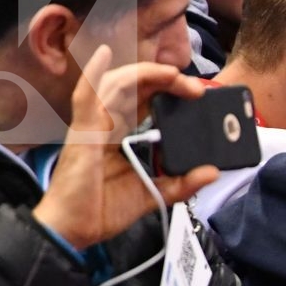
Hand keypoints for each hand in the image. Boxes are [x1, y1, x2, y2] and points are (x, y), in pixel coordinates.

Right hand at [32, 45, 218, 249]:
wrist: (74, 231)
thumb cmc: (101, 209)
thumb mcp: (152, 195)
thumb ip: (181, 183)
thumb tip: (211, 172)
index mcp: (119, 135)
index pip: (146, 102)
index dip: (169, 92)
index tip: (197, 95)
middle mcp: (105, 124)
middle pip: (135, 89)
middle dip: (166, 81)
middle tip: (196, 89)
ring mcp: (91, 126)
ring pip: (116, 86)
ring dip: (146, 76)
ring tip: (173, 75)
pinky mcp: (81, 133)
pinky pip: (85, 97)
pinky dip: (93, 74)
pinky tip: (103, 54)